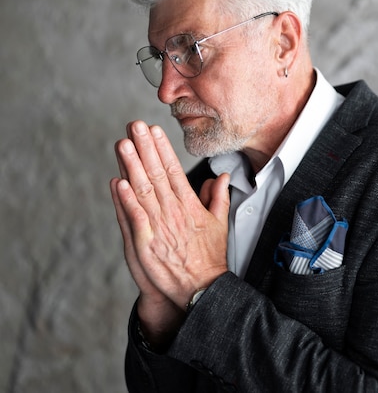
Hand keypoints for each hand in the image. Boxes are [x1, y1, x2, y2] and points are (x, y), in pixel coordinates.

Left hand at [110, 121, 229, 337]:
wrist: (202, 288)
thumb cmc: (209, 257)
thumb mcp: (220, 224)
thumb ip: (219, 197)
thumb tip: (221, 176)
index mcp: (190, 206)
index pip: (174, 170)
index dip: (162, 149)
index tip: (154, 131)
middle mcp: (174, 212)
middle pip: (157, 174)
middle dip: (145, 148)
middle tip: (134, 126)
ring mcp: (159, 227)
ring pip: (143, 190)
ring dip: (131, 166)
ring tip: (123, 144)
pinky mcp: (147, 243)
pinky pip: (135, 217)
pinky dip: (126, 200)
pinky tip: (118, 182)